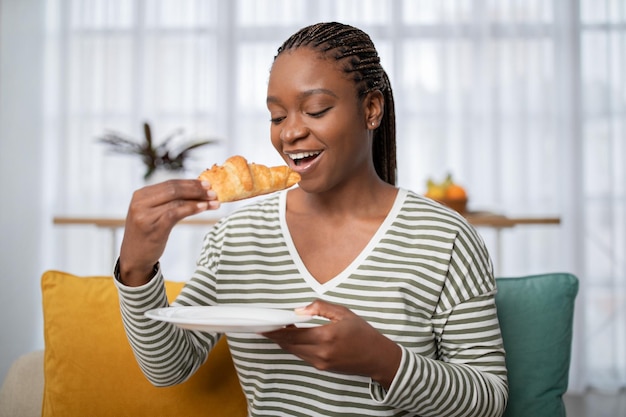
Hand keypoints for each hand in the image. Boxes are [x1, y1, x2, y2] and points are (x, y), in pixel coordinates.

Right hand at [118, 179, 219, 285]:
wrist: (134, 258)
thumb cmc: (148, 234)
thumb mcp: (152, 213)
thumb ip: (167, 201)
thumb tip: (195, 190)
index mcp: (141, 195)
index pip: (170, 183)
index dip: (190, 183)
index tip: (206, 184)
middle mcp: (140, 203)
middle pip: (174, 190)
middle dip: (196, 190)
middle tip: (213, 192)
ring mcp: (145, 216)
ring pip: (177, 201)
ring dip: (198, 200)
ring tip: (214, 202)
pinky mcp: (154, 228)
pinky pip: (176, 214)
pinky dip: (191, 209)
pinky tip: (203, 208)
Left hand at [262, 300, 401, 388]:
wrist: (377, 357)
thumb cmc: (363, 333)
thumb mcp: (344, 313)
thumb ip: (320, 308)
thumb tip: (299, 310)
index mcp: (326, 336)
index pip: (293, 334)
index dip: (276, 330)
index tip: (264, 325)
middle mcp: (321, 352)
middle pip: (289, 345)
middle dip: (276, 336)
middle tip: (265, 326)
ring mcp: (321, 362)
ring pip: (294, 351)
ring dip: (284, 341)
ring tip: (277, 329)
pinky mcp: (322, 367)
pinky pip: (303, 355)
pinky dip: (295, 346)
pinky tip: (293, 337)